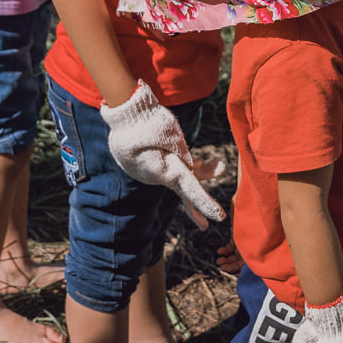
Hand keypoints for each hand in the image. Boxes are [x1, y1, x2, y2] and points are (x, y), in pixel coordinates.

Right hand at [99, 83, 224, 221]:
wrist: (123, 115)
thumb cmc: (150, 121)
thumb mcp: (173, 136)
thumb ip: (184, 154)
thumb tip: (189, 167)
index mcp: (168, 170)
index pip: (192, 190)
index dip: (207, 204)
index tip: (220, 217)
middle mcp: (158, 176)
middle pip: (183, 192)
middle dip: (196, 208)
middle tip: (205, 227)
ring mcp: (149, 173)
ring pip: (176, 177)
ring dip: (196, 174)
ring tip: (218, 165)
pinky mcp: (145, 167)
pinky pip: (166, 170)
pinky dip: (180, 166)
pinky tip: (196, 160)